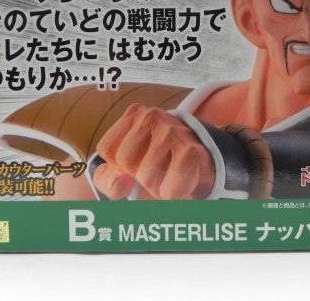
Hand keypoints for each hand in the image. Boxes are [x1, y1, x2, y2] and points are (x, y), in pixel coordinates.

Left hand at [92, 104, 214, 199]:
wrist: (202, 168)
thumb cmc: (159, 167)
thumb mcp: (124, 171)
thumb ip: (107, 179)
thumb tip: (121, 182)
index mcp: (134, 115)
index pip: (107, 149)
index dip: (119, 165)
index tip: (136, 162)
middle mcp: (152, 116)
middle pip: (126, 162)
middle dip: (139, 175)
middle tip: (157, 168)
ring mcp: (172, 130)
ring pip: (146, 177)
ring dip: (157, 186)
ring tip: (170, 173)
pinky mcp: (191, 151)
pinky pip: (169, 190)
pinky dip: (173, 195)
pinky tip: (183, 181)